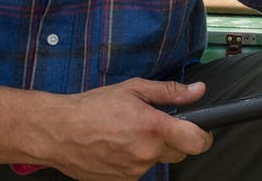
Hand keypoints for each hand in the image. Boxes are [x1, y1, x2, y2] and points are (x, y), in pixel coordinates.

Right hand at [0, 79, 211, 180]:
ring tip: (126, 133)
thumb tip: (197, 90)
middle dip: (174, 139)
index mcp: (153, 127)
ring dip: (149, 149)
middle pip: (179, 153)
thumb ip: (170, 92)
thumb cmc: (92, 107)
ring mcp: (134, 171)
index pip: (197, 141)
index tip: (200, 129)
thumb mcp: (133, 89)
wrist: (58, 132)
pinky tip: (116, 146)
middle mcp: (146, 153)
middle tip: (153, 124)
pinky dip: (133, 159)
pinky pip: (138, 170)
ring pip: (156, 161)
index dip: (204, 135)